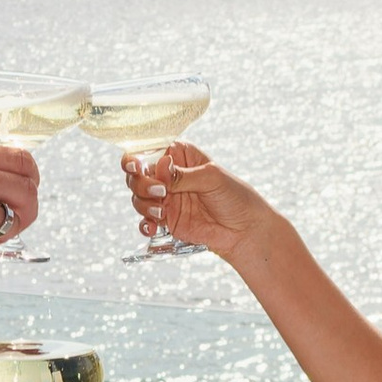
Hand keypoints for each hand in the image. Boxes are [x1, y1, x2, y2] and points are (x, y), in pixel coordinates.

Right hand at [122, 141, 280, 269]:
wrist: (245, 230)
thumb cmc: (235, 197)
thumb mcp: (211, 178)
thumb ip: (182, 175)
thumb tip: (160, 166)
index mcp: (179, 156)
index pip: (149, 151)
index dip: (136, 158)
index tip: (136, 167)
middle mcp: (169, 176)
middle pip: (137, 175)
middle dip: (141, 184)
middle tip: (160, 193)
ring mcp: (166, 198)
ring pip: (138, 197)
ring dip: (144, 205)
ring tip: (161, 213)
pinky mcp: (167, 220)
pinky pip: (145, 221)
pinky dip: (145, 224)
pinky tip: (153, 227)